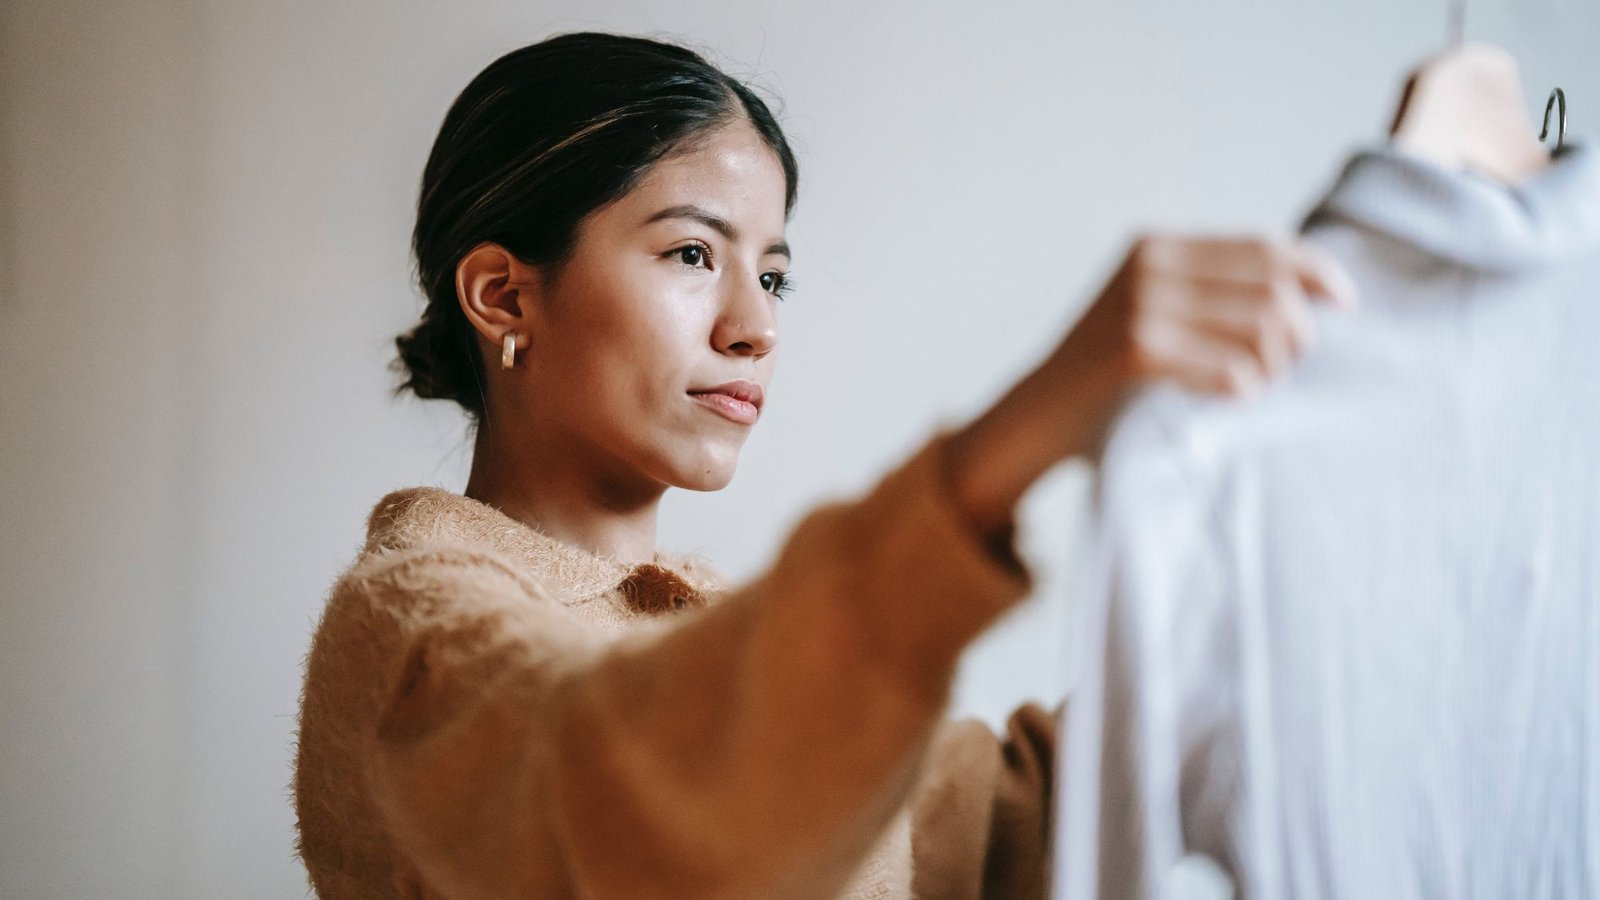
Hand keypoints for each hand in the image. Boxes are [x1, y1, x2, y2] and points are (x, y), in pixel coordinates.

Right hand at [945, 233, 1357, 533]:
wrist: (1033, 420)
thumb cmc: (1103, 380)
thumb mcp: (1153, 315)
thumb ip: (1208, 294)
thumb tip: (1306, 292)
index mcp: (1156, 246)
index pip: (1263, 246)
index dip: (1316, 270)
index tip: (1344, 302)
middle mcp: (1149, 265)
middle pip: (1272, 286)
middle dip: (1296, 333)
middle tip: (1282, 368)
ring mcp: (1140, 305)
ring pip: (1262, 326)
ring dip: (1273, 366)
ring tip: (1253, 386)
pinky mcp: (1136, 351)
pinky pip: (1232, 370)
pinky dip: (1241, 390)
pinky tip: (1224, 400)